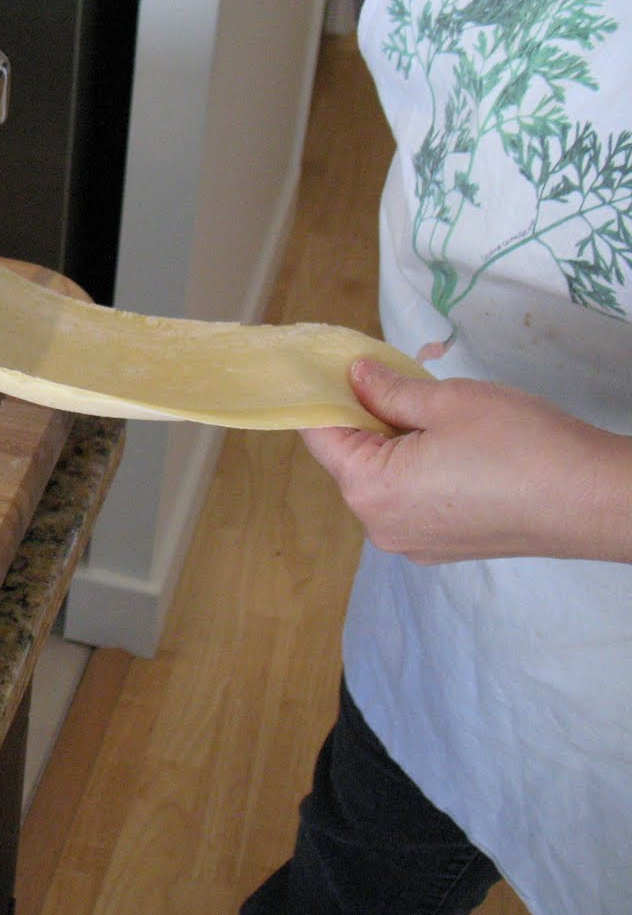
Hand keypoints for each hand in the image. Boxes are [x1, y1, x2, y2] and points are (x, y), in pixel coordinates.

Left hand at [301, 360, 631, 564]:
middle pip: (350, 460)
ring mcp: (412, 542)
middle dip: (366, 419)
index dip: (325, 396)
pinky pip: (411, 501)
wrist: (594, 499)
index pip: (320, 436)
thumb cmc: (520, 445)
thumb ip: (388, 390)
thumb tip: (353, 376)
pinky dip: (418, 472)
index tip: (337, 366)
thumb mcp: (447, 401)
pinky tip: (456, 451)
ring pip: (382, 481)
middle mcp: (379, 526)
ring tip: (437, 417)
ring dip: (395, 445)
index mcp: (369, 490)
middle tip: (398, 382)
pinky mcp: (443, 547)